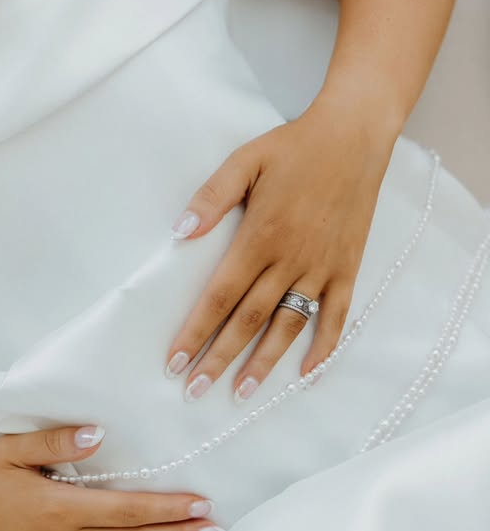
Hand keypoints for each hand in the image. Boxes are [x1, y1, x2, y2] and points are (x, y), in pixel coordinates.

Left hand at [165, 104, 392, 400]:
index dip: (196, 332)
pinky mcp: (347, 269)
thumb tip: (180, 233)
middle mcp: (290, 261)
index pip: (220, 297)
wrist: (354, 137)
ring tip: (241, 394)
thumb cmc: (294, 148)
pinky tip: (307, 374)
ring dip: (264, 363)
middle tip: (195, 391)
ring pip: (288, 326)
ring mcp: (322, 268)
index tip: (175, 362)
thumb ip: (211, 198)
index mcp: (260, 238)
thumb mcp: (245, 161)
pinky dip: (324, 348)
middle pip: (249, 321)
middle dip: (219, 359)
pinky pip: (337, 317)